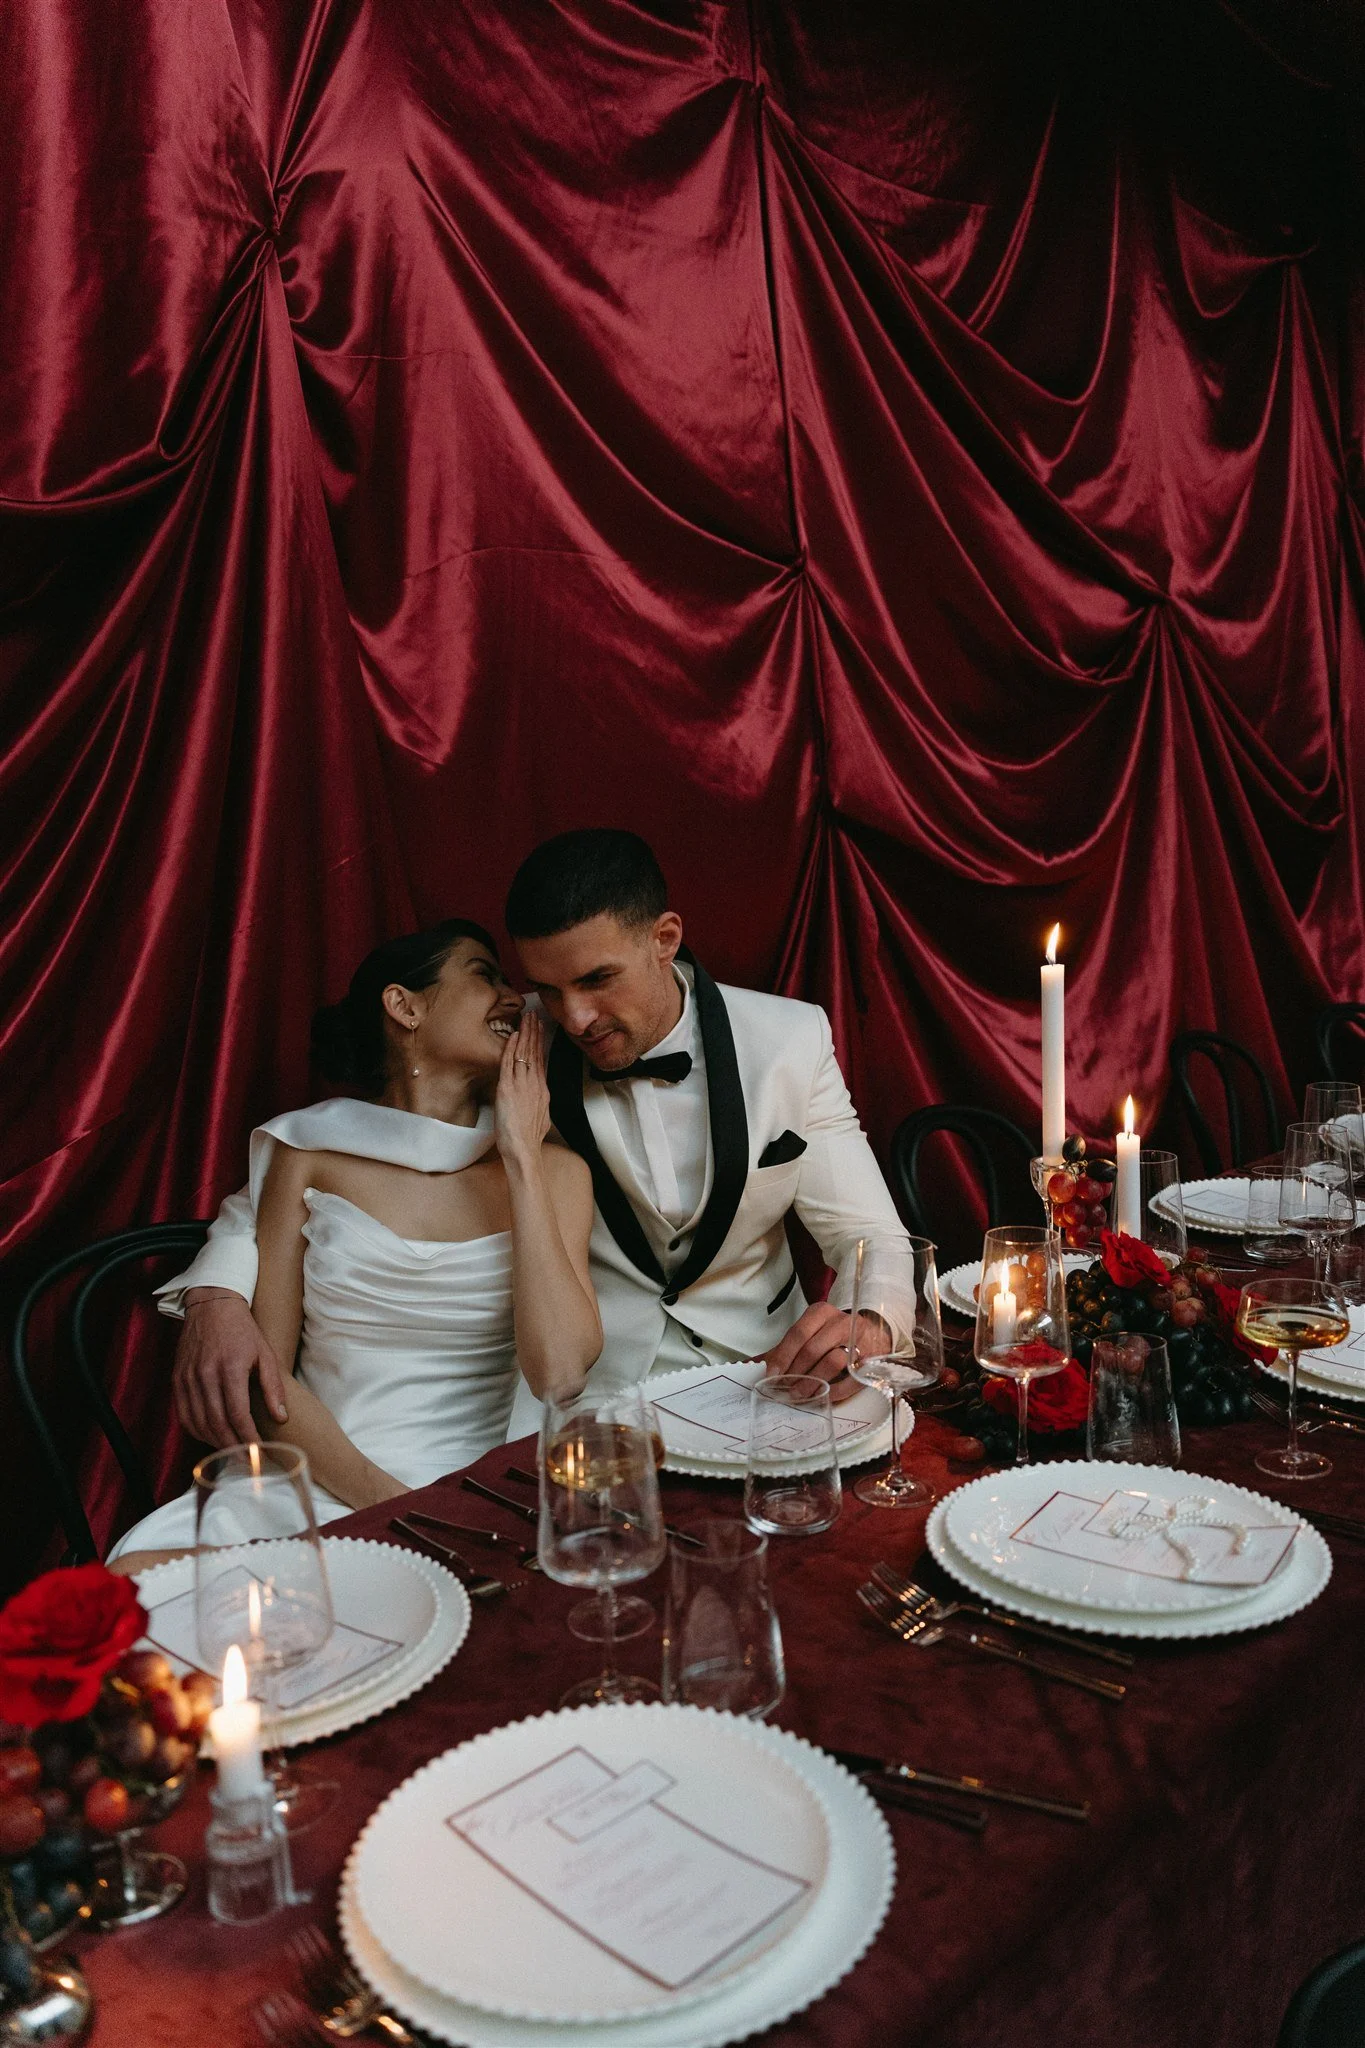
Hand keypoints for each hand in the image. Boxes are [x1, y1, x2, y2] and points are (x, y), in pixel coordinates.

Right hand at [173, 1291, 288, 1446]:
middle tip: (246, 1460)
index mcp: (231, 1368)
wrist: (212, 1306)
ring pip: (198, 1422)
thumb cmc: (243, 1331)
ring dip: (214, 1442)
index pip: (238, 1415)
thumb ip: (273, 1387)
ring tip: (231, 1452)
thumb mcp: (266, 1354)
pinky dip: (196, 1430)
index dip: (248, 1439)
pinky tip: (210, 1436)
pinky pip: (183, 1414)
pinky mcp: (177, 1379)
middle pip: (216, 1423)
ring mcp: (188, 1378)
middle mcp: (205, 1375)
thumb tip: (281, 1417)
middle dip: (232, 1447)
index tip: (258, 1453)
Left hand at [494, 1012, 549, 1167]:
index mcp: (542, 1090)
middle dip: (534, 1032)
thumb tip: (536, 1099)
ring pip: (524, 1054)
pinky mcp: (508, 1089)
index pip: (540, 1060)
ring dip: (525, 1034)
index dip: (540, 1043)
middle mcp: (534, 1084)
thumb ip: (538, 1103)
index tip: (539, 1029)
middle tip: (534, 1016)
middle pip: (534, 1052)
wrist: (524, 1149)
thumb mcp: (540, 1117)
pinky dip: (511, 1048)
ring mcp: (521, 1085)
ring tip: (527, 1018)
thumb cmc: (529, 1139)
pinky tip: (514, 1035)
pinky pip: (510, 1063)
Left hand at [760, 1302, 873, 1402]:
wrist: (873, 1334)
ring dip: (813, 1381)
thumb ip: (782, 1349)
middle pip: (813, 1348)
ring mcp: (860, 1340)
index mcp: (821, 1313)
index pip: (798, 1333)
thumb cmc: (832, 1336)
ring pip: (833, 1361)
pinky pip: (852, 1379)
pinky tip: (822, 1395)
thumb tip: (750, 1365)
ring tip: (800, 1394)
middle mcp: (842, 1322)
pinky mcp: (873, 1360)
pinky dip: (835, 1390)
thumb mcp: (808, 1334)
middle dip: (795, 1371)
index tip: (771, 1375)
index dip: (782, 1356)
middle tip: (784, 1388)